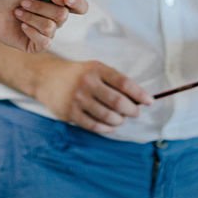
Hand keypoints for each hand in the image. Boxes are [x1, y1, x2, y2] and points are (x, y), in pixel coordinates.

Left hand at [0, 0, 87, 53]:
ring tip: (18, 12)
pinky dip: (30, 30)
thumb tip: (65, 0)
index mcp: (56, 2)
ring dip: (31, 16)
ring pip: (51, 26)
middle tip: (23, 2)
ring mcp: (46, 33)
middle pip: (63, 15)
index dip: (78, 3)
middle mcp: (54, 18)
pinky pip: (45, 41)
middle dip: (40, 6)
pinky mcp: (36, 46)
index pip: (79, 7)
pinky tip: (20, 25)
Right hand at [35, 54, 151, 133]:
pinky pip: (94, 125)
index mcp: (96, 68)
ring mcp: (78, 98)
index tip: (150, 101)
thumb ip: (113, 80)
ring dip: (119, 120)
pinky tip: (110, 126)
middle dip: (131, 110)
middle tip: (135, 112)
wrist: (47, 78)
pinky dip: (106, 128)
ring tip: (121, 119)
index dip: (139, 93)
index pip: (123, 82)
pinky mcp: (70, 113)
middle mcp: (87, 82)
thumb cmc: (78, 74)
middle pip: (117, 101)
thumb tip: (137, 98)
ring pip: (107, 116)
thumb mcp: (94, 69)